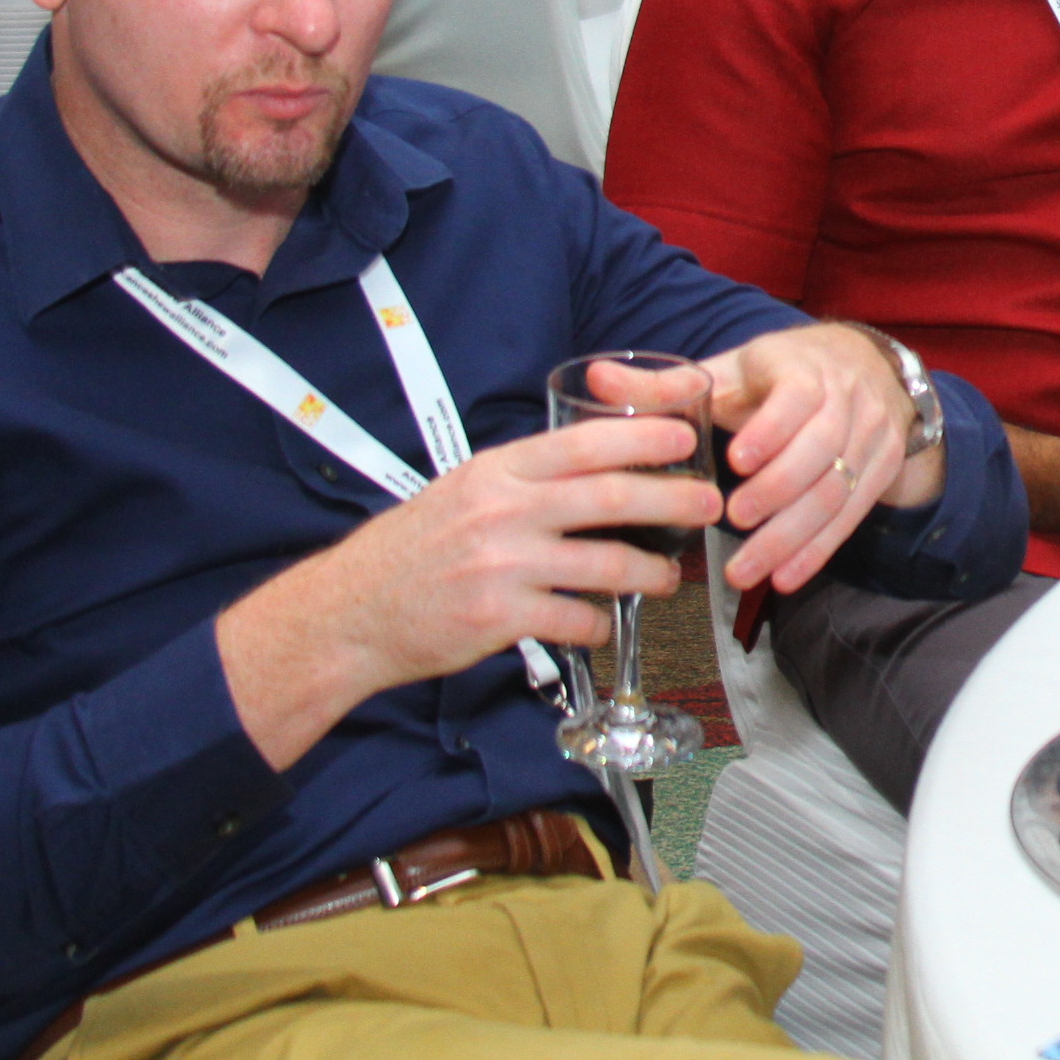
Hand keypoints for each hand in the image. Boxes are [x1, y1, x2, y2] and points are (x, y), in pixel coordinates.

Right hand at [215, 412, 722, 768]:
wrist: (350, 612)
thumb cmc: (412, 550)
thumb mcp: (464, 491)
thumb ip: (523, 479)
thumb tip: (593, 464)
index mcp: (497, 472)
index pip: (583, 444)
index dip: (642, 438)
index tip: (684, 437)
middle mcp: (503, 512)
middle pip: (609, 498)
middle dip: (672, 500)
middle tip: (709, 504)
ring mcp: (503, 566)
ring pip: (605, 564)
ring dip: (649, 571)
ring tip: (668, 574)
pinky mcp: (500, 619)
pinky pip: (577, 619)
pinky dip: (600, 622)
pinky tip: (602, 621)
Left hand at [702, 323, 938, 595]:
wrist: (863, 364)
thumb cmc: (782, 372)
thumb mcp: (736, 367)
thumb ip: (675, 384)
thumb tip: (608, 384)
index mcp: (805, 366)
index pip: (798, 395)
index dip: (771, 429)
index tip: (736, 461)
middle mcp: (848, 397)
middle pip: (821, 449)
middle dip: (777, 490)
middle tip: (733, 520)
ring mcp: (872, 434)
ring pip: (836, 491)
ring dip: (790, 537)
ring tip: (744, 570)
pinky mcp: (883, 466)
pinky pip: (852, 515)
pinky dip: (817, 551)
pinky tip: (784, 577)